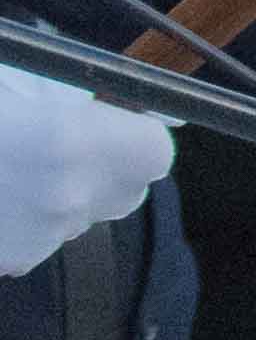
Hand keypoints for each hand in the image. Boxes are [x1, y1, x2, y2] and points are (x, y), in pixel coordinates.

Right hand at [0, 64, 171, 275]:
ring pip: (77, 218)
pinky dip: (19, 218)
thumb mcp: (13, 75)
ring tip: (5, 161)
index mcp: (67, 144)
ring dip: (59, 192)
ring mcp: (28, 243)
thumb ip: (68, 88)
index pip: (155, 153)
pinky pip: (32, 240)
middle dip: (106, 165)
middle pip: (124, 193)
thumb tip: (124, 102)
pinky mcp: (2, 264)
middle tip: (62, 137)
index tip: (115, 116)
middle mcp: (59, 202)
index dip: (138, 132)